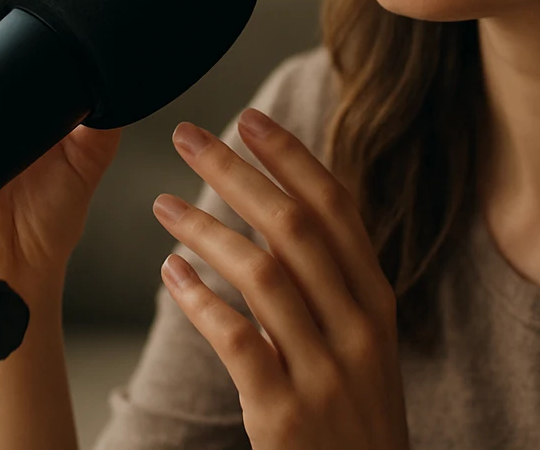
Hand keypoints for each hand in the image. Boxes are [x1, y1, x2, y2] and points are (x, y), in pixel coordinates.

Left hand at [151, 108, 408, 449]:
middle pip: (294, 227)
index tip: (252, 119)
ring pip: (263, 274)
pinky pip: (238, 341)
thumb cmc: (355, 420)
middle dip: (237, 173)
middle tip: (191, 138)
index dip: (292, 158)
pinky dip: (200, 302)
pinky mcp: (286, 413)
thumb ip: (332, 286)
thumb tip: (281, 216)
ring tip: (163, 203)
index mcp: (377, 301)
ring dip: (206, 229)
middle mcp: (357, 327)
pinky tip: (171, 275)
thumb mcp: (363, 345)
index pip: (337, 208)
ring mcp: (325, 370)